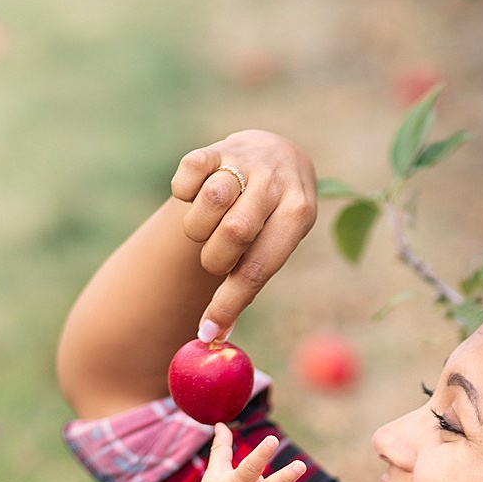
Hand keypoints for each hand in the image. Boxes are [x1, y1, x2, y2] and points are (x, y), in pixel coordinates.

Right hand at [170, 129, 317, 335]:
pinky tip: (197, 194)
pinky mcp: (217, 145)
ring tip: (209, 227)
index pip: (258, 268)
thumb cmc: (272, 220)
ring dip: (198, 228)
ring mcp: (247, 158)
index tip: (208, 332)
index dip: (229, 304)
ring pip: (210, 201)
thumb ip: (249, 284)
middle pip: (234, 233)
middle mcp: (276, 182)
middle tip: (217, 259)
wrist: (277, 156)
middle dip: (215, 259)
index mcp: (298, 214)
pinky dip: (184, 193)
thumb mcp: (277, 245)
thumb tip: (212, 336)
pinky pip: (187, 174)